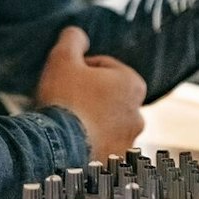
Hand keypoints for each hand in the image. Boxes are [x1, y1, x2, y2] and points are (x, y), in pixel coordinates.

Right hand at [35, 26, 145, 159]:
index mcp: (132, 84)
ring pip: (106, 123)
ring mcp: (129, 142)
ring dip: (90, 120)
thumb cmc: (64, 100)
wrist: (59, 149)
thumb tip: (79, 35)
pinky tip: (72, 143)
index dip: (80, 69)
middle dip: (88, 96)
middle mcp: (138, 114)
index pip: (103, 67)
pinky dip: (90, 143)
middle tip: (65, 100)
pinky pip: (102, 147)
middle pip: (107, 96)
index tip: (67, 78)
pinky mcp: (117, 163)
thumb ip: (73, 39)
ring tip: (67, 124)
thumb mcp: (63, 58)